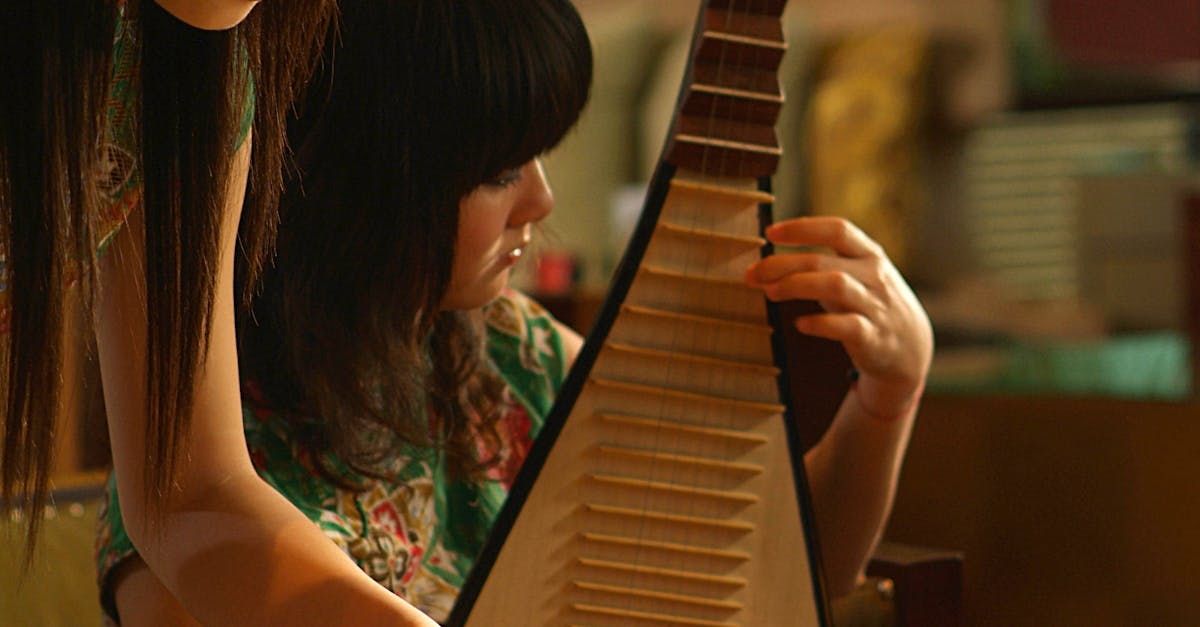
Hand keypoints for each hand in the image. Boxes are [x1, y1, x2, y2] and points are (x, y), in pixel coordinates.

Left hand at [745, 216, 932, 418]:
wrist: (912, 347)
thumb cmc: (871, 304)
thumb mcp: (857, 276)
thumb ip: (821, 266)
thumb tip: (769, 264)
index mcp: (869, 255)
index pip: (837, 230)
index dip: (802, 228)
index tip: (770, 232)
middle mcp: (874, 276)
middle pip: (823, 260)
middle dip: (782, 264)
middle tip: (753, 273)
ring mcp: (875, 306)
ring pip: (835, 286)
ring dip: (797, 286)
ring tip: (771, 292)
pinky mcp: (873, 337)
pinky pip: (845, 326)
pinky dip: (819, 323)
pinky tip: (800, 324)